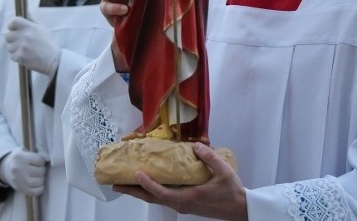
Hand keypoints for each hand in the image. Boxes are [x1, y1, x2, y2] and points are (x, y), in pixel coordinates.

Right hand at [0, 149, 47, 195]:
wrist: (5, 168)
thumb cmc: (19, 158)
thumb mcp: (24, 151)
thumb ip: (35, 153)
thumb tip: (48, 158)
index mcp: (20, 157)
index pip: (40, 160)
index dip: (42, 160)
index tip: (39, 161)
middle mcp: (18, 169)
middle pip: (41, 170)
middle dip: (42, 169)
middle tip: (38, 168)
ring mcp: (19, 181)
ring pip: (40, 181)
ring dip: (42, 178)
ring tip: (38, 175)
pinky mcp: (20, 189)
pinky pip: (36, 191)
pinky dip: (40, 188)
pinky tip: (39, 184)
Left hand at [5, 16, 60, 75]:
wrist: (53, 60)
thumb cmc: (47, 44)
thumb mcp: (42, 30)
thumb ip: (32, 22)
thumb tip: (26, 12)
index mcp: (30, 27)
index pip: (13, 22)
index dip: (11, 26)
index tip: (13, 30)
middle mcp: (25, 35)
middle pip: (8, 36)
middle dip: (13, 40)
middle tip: (20, 43)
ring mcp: (22, 46)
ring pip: (9, 47)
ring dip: (15, 50)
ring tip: (25, 51)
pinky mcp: (21, 56)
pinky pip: (12, 56)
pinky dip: (17, 58)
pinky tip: (26, 57)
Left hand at [113, 143, 247, 220]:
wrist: (240, 210)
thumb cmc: (232, 192)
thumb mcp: (224, 172)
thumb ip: (210, 158)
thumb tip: (195, 145)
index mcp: (188, 197)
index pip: (162, 192)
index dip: (148, 183)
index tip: (136, 173)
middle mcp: (181, 204)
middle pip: (152, 198)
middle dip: (133, 191)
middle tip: (116, 184)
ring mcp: (182, 205)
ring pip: (156, 199)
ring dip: (140, 192)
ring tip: (125, 184)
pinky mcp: (184, 204)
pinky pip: (163, 198)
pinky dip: (151, 191)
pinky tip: (147, 183)